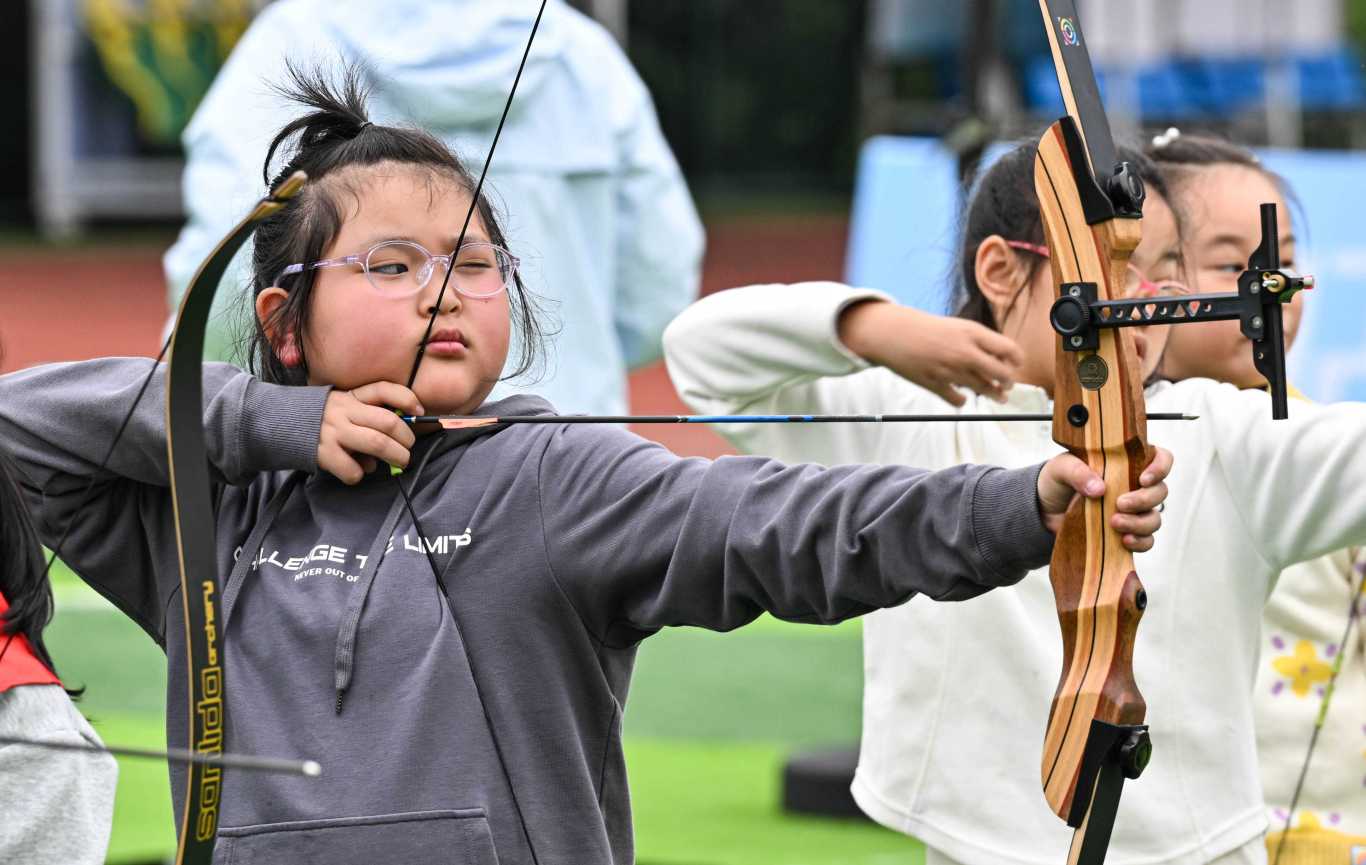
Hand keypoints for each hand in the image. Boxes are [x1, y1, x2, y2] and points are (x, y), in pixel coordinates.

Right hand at [318, 383, 423, 483]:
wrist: (279, 424)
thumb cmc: (323, 420)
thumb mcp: (344, 408)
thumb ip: (367, 417)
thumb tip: (394, 442)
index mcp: (351, 396)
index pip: (383, 389)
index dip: (406, 399)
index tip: (419, 411)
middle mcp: (344, 410)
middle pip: (388, 421)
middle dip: (406, 438)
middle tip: (408, 448)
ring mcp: (334, 431)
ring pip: (377, 443)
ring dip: (396, 455)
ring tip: (401, 462)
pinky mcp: (323, 453)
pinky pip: (352, 468)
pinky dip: (360, 473)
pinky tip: (357, 471)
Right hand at [837, 300, 1023, 405]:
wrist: (894, 333)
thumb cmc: (930, 330)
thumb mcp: (958, 328)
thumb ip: (980, 342)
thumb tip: (1004, 361)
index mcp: (972, 333)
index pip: (1009, 350)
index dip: (1016, 360)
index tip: (1015, 366)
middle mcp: (964, 351)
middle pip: (1001, 374)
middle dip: (1008, 382)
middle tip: (1008, 385)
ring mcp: (950, 369)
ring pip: (983, 389)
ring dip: (994, 395)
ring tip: (998, 396)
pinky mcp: (934, 384)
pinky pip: (958, 400)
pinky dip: (962, 400)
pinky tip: (962, 397)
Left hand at [1036, 446, 1172, 551]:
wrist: (1044, 509)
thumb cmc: (1056, 481)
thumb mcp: (1061, 469)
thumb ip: (1078, 472)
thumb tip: (1099, 489)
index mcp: (1126, 462)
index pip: (1161, 458)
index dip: (1161, 468)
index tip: (1143, 479)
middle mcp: (1134, 486)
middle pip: (1160, 492)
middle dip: (1144, 500)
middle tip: (1119, 503)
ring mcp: (1133, 511)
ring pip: (1155, 518)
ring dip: (1139, 523)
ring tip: (1114, 523)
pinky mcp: (1126, 532)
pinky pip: (1147, 540)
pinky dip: (1140, 542)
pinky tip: (1123, 541)